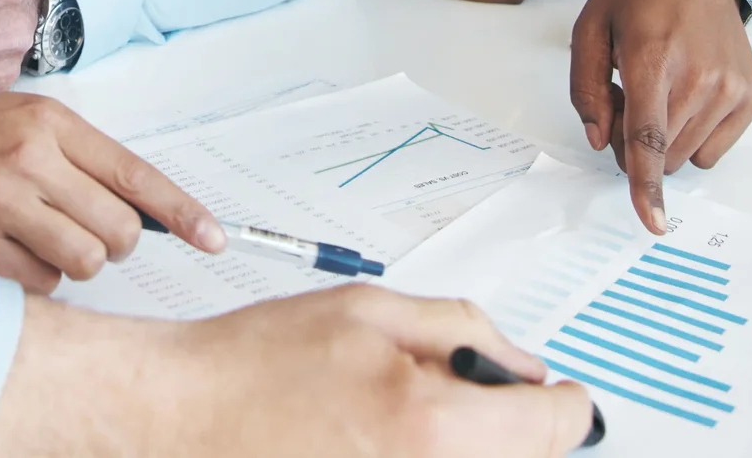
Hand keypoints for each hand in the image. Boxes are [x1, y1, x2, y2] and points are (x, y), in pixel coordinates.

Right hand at [0, 92, 221, 291]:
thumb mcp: (15, 123)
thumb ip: (73, 157)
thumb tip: (139, 208)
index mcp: (48, 121)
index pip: (135, 173)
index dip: (182, 212)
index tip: (214, 238)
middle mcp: (29, 157)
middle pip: (117, 231)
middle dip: (111, 243)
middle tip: (82, 233)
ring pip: (82, 263)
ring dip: (68, 263)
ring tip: (33, 238)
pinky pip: (38, 285)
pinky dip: (30, 279)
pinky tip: (0, 250)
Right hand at [0, 286, 594, 456]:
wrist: (186, 415)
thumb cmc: (255, 364)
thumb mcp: (369, 310)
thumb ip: (461, 329)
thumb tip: (522, 365)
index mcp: (432, 424)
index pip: (554, 427)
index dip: (564, 402)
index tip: (560, 395)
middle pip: (524, 457)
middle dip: (511, 422)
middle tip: (465, 393)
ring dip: (471, 443)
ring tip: (408, 413)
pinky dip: (429, 454)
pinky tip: (386, 437)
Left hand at [569, 0, 751, 234]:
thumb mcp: (590, 29)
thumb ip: (586, 89)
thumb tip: (599, 141)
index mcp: (652, 58)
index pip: (648, 137)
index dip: (646, 184)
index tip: (653, 222)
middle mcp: (698, 77)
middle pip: (661, 154)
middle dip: (636, 143)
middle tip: (630, 97)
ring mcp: (730, 87)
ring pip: (686, 157)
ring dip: (666, 139)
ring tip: (661, 89)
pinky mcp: (751, 95)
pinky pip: (714, 150)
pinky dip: (694, 136)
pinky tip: (688, 95)